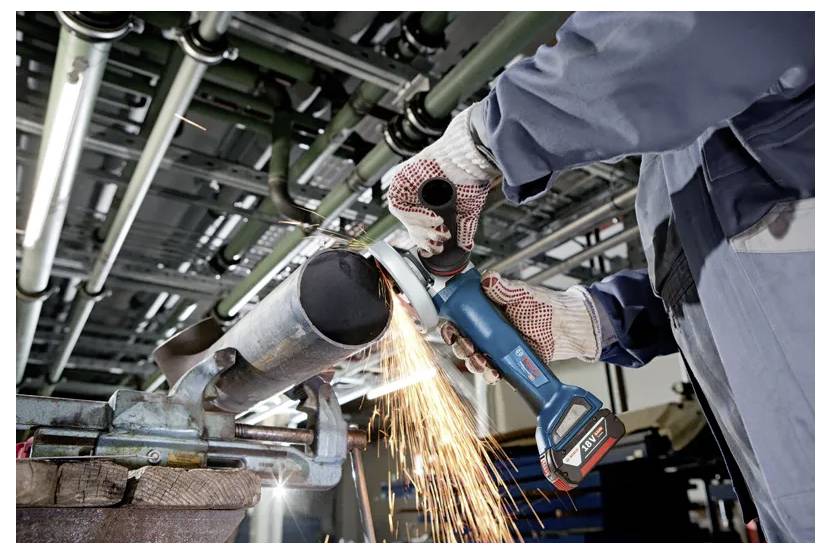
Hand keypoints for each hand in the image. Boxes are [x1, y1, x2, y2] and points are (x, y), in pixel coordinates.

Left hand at [387, 105, 499, 256]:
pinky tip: (433, 217)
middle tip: (440, 241)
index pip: (418, 227)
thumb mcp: (467, 210)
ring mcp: (406, 186)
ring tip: (439, 226)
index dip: (426, 241)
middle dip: (425, 237)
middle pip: (409, 224)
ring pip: (403, 217)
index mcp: (428, 201)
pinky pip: (399, 206)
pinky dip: (415, 215)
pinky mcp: (400, 180)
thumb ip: (464, 228)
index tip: (437, 248)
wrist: (468, 160)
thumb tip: (466, 246)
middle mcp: (415, 194)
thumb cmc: (470, 178)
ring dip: (421, 227)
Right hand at [440, 271, 602, 382]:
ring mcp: (496, 350)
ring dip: (472, 362)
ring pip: (474, 360)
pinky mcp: (508, 364)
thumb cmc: (543, 307)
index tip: (451, 330)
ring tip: (481, 360)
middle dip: (460, 347)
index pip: (458, 322)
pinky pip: (493, 373)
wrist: (564, 327)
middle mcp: (486, 333)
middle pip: (462, 344)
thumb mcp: (521, 294)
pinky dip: (490, 375)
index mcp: (483, 314)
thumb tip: (487, 279)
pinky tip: (494, 372)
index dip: (450, 328)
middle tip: (467, 345)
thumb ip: (503, 288)